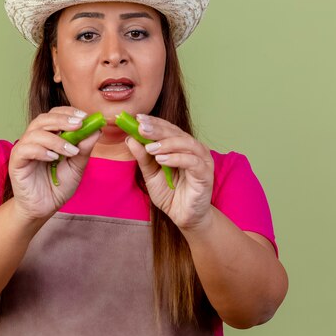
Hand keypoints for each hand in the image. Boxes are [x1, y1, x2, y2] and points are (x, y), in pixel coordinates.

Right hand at [8, 107, 100, 220]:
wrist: (44, 208)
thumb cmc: (58, 186)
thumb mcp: (77, 167)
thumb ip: (84, 149)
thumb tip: (96, 130)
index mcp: (49, 136)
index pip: (55, 115)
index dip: (69, 112)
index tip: (85, 116)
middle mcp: (35, 139)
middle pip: (44, 119)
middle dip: (63, 119)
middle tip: (79, 124)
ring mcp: (24, 149)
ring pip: (35, 133)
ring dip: (56, 140)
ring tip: (71, 151)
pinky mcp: (16, 162)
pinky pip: (25, 149)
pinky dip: (41, 151)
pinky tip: (53, 158)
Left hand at [124, 114, 213, 230]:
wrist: (183, 216)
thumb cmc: (170, 194)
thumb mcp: (151, 174)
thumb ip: (143, 158)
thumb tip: (130, 139)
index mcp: (181, 146)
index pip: (167, 128)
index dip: (153, 122)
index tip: (137, 118)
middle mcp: (193, 149)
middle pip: (176, 132)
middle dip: (157, 129)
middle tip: (141, 127)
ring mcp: (202, 160)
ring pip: (186, 143)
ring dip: (167, 143)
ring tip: (150, 148)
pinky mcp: (205, 174)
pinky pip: (192, 162)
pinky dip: (176, 158)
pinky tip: (161, 160)